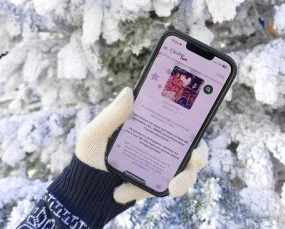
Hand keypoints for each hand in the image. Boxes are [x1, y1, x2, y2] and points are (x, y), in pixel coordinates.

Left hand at [75, 87, 208, 203]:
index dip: (196, 121)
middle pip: (194, 149)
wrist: (84, 188)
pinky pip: (161, 191)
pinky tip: (120, 193)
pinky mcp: (156, 187)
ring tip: (170, 188)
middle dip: (200, 155)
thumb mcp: (95, 135)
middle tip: (195, 159)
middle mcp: (163, 146)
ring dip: (182, 182)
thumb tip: (129, 91)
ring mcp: (162, 168)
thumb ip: (111, 116)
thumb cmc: (91, 156)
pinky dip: (143, 192)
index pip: (181, 121)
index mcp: (154, 127)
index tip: (197, 121)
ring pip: (186, 174)